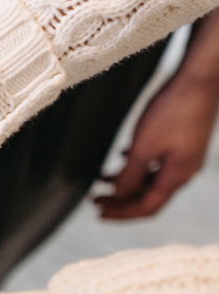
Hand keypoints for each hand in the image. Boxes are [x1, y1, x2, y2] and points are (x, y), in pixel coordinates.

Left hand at [95, 67, 218, 221]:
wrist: (199, 79)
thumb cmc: (173, 111)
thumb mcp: (144, 148)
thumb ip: (130, 176)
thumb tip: (119, 196)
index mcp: (177, 177)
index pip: (147, 207)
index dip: (121, 214)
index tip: (98, 213)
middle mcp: (184, 171)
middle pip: (149, 196)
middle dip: (121, 200)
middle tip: (94, 199)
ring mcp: (185, 156)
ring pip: (151, 178)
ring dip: (127, 181)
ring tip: (102, 180)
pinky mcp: (183, 141)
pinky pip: (157, 162)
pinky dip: (137, 165)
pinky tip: (122, 157)